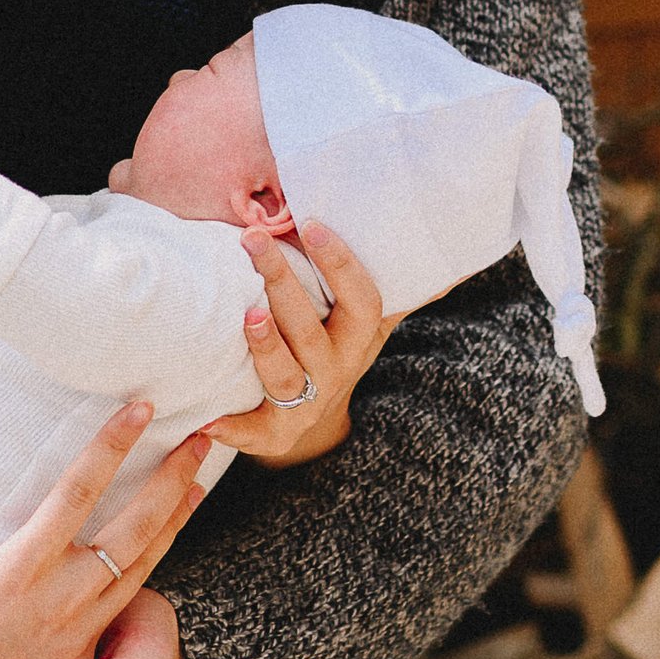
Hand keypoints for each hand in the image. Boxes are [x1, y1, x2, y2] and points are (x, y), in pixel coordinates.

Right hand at [0, 405, 205, 658]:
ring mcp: (77, 633)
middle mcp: (57, 599)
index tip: (141, 408)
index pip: (77, 492)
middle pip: (130, 528)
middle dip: (169, 478)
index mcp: (17, 568)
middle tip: (202, 436)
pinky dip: (156, 567)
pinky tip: (170, 540)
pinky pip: (128, 607)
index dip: (111, 446)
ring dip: (173, 520)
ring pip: (140, 566)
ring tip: (198, 478)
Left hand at [207, 222, 391, 464]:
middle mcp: (336, 370)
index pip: (361, 300)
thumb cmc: (334, 348)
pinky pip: (256, 433)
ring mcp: (307, 404)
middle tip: (254, 241)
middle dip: (282, 283)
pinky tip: (210, 420)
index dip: (340, 264)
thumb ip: (398, 290)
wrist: (317, 423)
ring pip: (288, 377)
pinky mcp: (276, 433)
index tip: (312, 225)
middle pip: (311, 330)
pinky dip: (234, 427)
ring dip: (267, 347)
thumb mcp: (366, 323)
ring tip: (248, 316)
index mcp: (358, 338)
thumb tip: (449, 268)